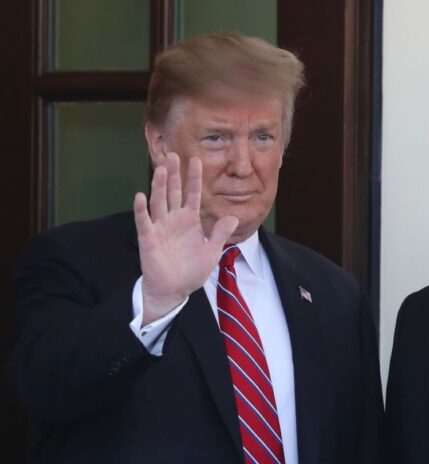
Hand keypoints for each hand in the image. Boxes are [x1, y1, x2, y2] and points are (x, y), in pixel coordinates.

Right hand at [133, 153, 238, 324]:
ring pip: (159, 202)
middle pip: (173, 192)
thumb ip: (220, 234)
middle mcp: (174, 220)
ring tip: (160, 169)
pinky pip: (144, 223)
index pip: (192, 194)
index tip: (196, 160)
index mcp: (189, 221)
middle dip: (174, 174)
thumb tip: (233, 217)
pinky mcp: (148, 240)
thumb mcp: (212, 252)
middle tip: (173, 154)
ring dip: (159, 186)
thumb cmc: (191, 272)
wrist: (174, 291)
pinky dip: (141, 210)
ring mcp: (160, 228)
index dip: (194, 178)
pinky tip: (140, 196)